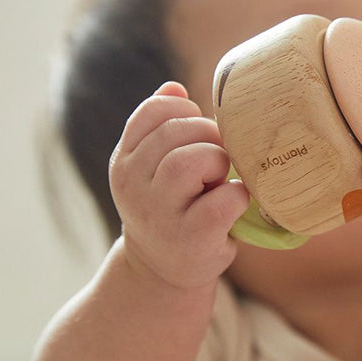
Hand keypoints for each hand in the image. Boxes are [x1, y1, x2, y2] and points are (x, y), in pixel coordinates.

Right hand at [109, 82, 249, 287]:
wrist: (162, 273)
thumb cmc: (170, 210)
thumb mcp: (153, 169)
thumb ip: (160, 128)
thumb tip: (175, 87)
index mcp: (124, 162)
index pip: (153, 112)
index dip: (186, 112)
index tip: (197, 132)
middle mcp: (133, 185)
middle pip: (176, 132)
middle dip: (208, 136)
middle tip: (217, 158)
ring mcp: (159, 213)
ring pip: (190, 161)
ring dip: (218, 162)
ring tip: (220, 178)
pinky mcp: (191, 237)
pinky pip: (223, 199)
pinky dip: (237, 195)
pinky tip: (234, 202)